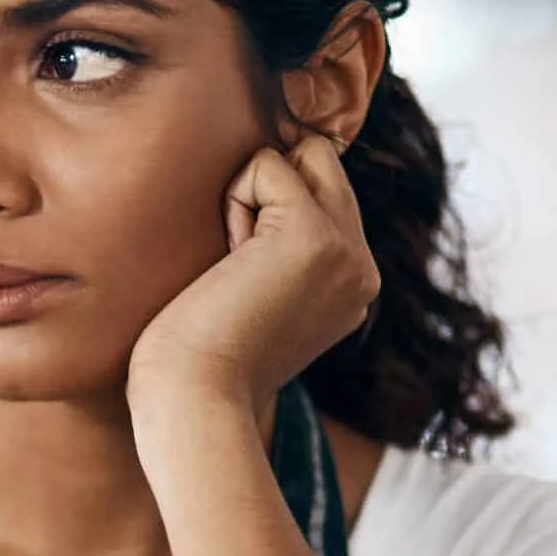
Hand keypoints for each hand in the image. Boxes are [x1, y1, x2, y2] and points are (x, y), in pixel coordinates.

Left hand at [126, 134, 378, 420]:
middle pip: (321, 162)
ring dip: (247, 195)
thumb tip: (265, 175)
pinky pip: (267, 165)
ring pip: (300, 156)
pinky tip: (228, 260)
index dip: (271, 203)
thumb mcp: (255, 298)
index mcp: (352, 284)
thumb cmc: (198, 357)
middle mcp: (362, 268)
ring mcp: (347, 251)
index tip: (240, 269)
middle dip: (264, 188)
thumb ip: (277, 250)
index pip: (326, 193)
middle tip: (234, 261)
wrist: (194, 399)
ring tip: (232, 265)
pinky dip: (233, 200)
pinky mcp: (315, 236)